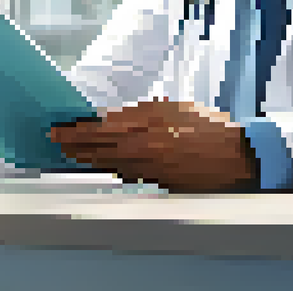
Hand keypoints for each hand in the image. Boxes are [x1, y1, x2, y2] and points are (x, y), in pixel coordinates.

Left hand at [49, 98, 256, 192]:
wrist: (237, 156)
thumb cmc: (206, 126)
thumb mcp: (171, 109)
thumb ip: (137, 114)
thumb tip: (106, 119)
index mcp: (147, 125)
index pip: (99, 129)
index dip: (75, 131)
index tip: (56, 130)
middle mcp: (144, 148)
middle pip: (98, 149)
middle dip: (74, 146)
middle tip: (55, 143)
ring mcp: (150, 169)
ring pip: (109, 165)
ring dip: (87, 159)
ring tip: (70, 154)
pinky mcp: (158, 184)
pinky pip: (127, 176)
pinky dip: (111, 170)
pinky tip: (101, 166)